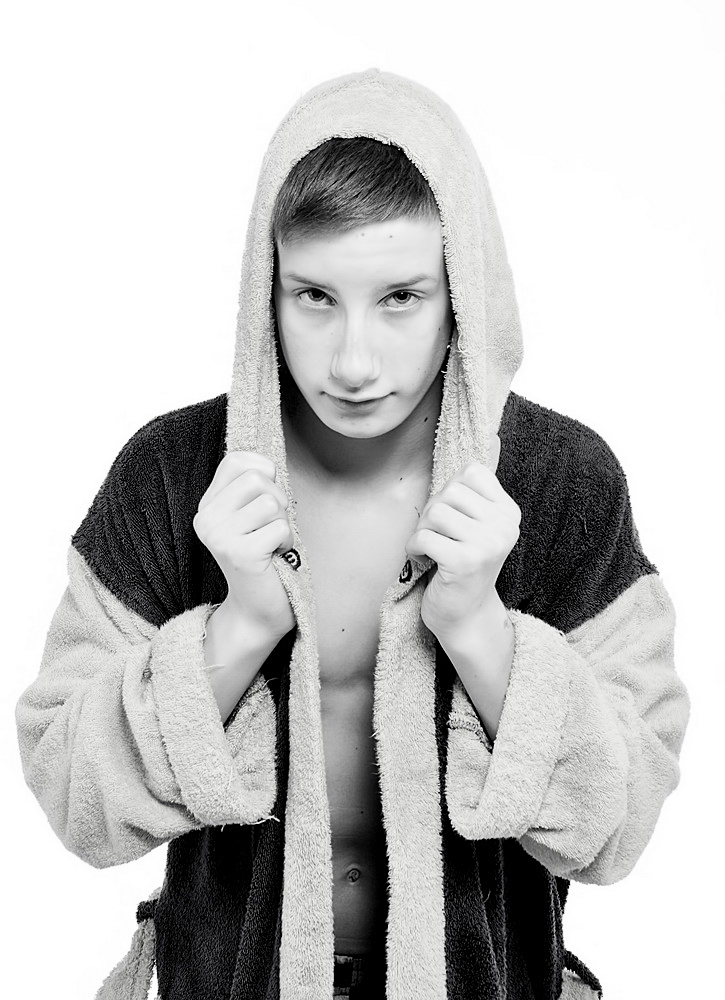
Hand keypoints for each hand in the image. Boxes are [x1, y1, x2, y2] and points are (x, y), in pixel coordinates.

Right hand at [193, 451, 295, 640]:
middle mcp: (206, 519)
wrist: (257, 607)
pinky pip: (281, 527)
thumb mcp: (251, 514)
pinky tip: (274, 556)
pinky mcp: (240, 554)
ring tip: (270, 542)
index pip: (237, 461)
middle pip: (258, 479)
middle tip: (269, 527)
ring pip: (272, 503)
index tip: (263, 499)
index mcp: (207, 505)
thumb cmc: (263, 555)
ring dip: (282, 523)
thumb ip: (252, 486)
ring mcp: (219, 537)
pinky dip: (286, 541)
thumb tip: (266, 462)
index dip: (263, 471)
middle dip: (278, 500)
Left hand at [405, 460, 520, 640]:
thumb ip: (478, 488)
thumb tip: (494, 437)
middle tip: (437, 537)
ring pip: (434, 512)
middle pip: (449, 491)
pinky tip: (424, 561)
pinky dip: (414, 548)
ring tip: (431, 549)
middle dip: (431, 512)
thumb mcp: (476, 523)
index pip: (471, 472)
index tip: (452, 519)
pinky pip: (423, 536)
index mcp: (509, 512)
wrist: (464, 616)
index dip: (450, 492)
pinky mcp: (465, 562)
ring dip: (422, 531)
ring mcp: (488, 544)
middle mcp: (505, 526)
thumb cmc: (462, 564)